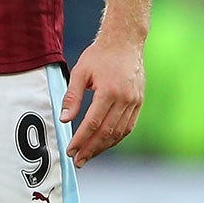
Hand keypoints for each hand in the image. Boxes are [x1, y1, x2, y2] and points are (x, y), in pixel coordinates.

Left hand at [61, 34, 144, 166]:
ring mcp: (135, 102)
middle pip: (107, 132)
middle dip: (91, 149)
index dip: (81, 140)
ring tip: (89, 155)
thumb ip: (72, 97)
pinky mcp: (139, 102)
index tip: (70, 150)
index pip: (93, 123)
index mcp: (109, 91)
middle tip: (78, 161)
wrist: (125, 41)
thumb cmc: (100, 55)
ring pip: (119, 132)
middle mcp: (125, 99)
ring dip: (103, 147)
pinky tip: (104, 144)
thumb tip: (64, 119)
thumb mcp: (80, 72)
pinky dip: (116, 138)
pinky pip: (128, 126)